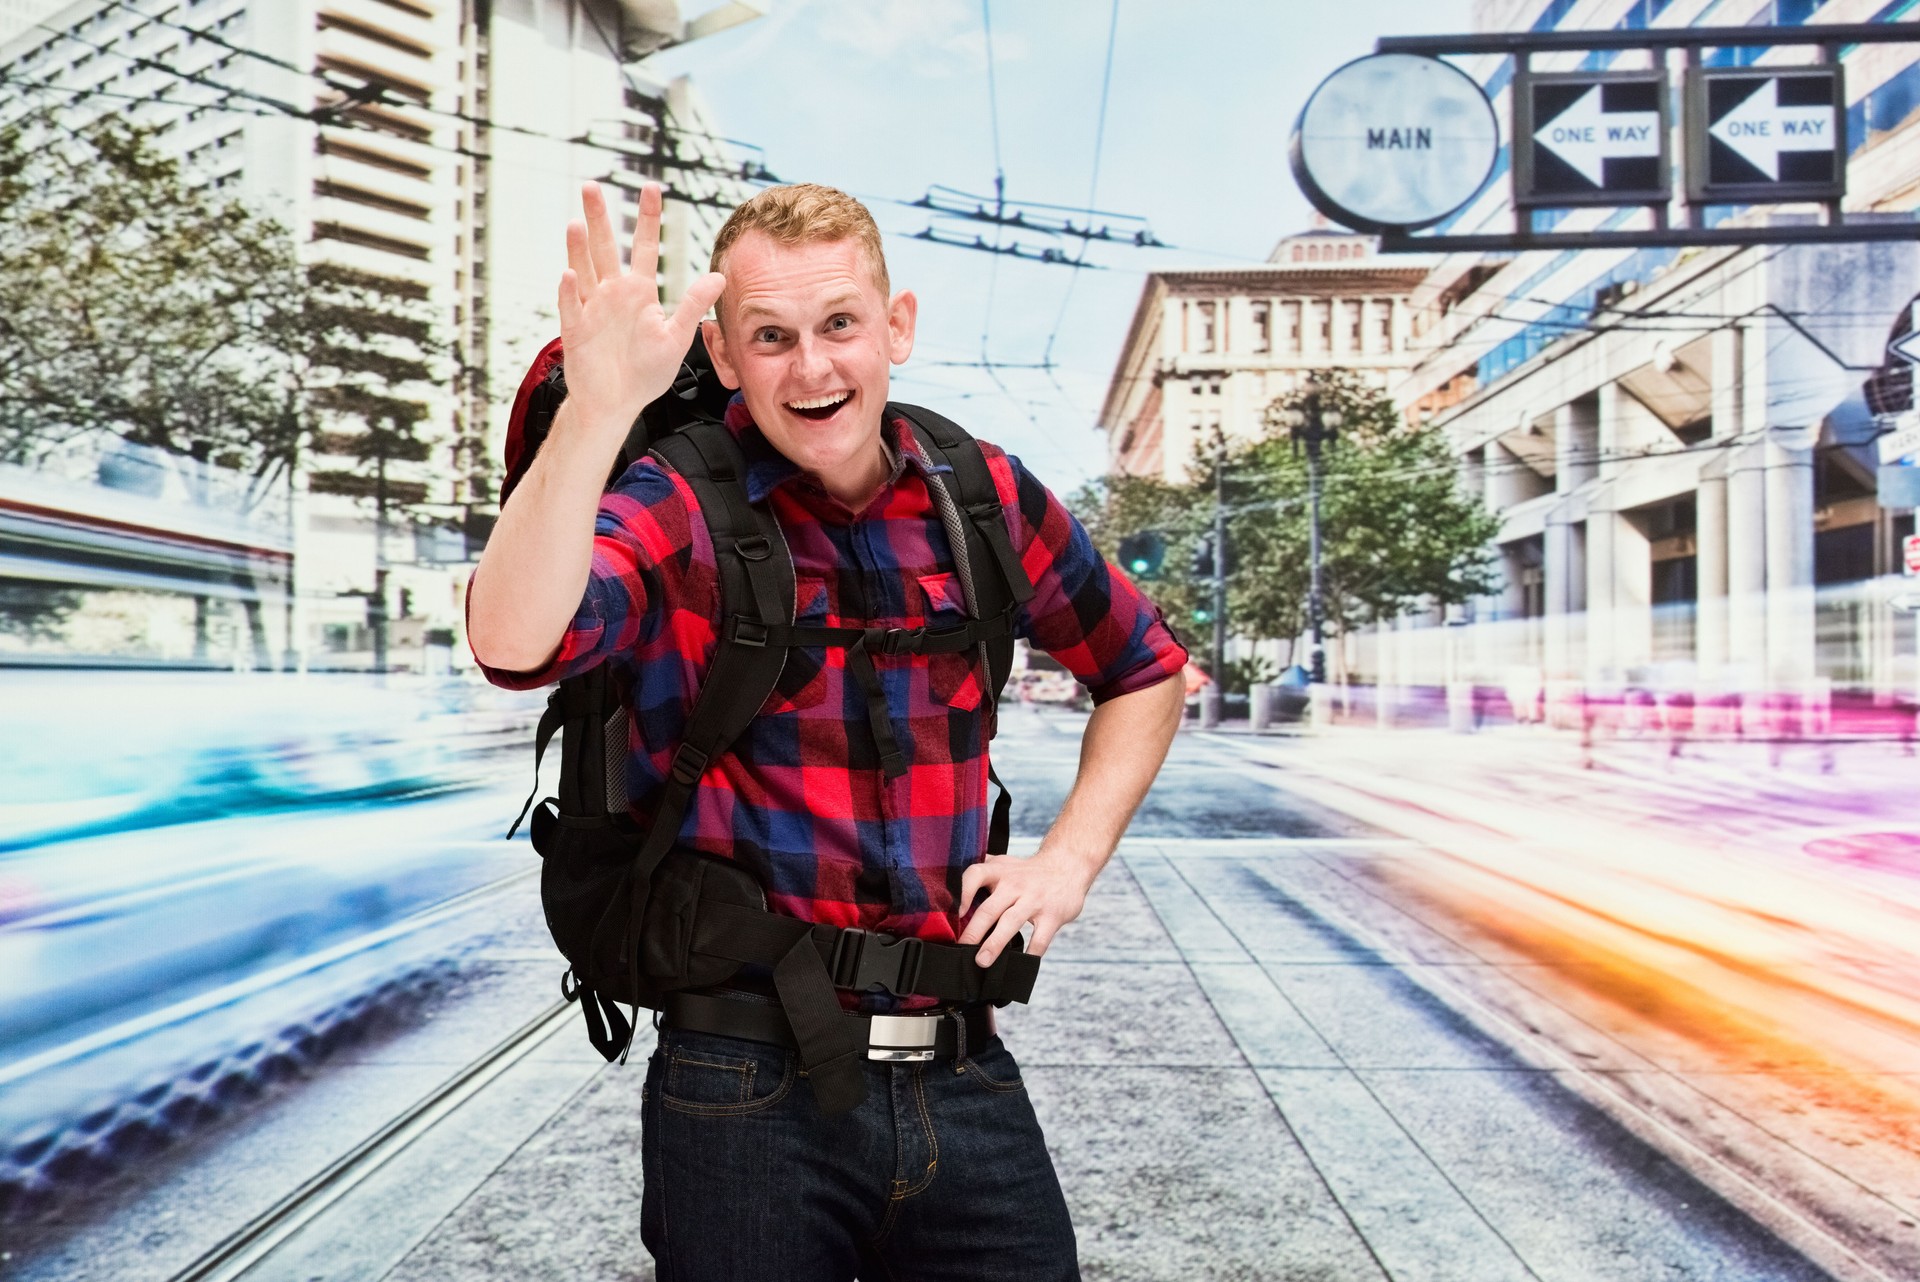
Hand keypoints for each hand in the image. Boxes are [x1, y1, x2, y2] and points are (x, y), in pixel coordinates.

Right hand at [556, 181, 725, 430]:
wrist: (617, 403)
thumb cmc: (646, 372)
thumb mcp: (676, 337)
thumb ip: (693, 305)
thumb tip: (719, 276)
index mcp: (640, 292)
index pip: (645, 246)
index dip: (648, 217)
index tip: (652, 186)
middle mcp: (613, 293)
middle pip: (605, 247)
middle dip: (599, 217)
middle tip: (592, 186)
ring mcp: (591, 308)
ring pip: (583, 269)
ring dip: (579, 248)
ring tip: (577, 222)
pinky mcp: (575, 329)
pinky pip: (570, 306)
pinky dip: (568, 291)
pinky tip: (569, 274)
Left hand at [955, 848, 1097, 966]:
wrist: (1068, 865)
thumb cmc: (1028, 871)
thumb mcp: (1004, 863)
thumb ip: (981, 870)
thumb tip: (949, 881)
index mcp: (999, 872)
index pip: (974, 875)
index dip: (961, 892)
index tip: (952, 913)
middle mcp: (1014, 885)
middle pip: (989, 908)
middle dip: (973, 931)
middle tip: (961, 949)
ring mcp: (1034, 900)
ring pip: (1011, 923)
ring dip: (995, 944)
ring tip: (982, 961)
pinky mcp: (1052, 915)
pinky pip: (1040, 938)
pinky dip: (1031, 953)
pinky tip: (1020, 963)